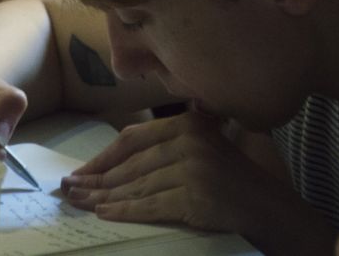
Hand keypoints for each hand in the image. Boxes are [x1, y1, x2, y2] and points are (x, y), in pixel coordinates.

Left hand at [59, 111, 282, 234]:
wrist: (269, 208)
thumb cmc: (232, 181)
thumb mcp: (202, 149)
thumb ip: (168, 147)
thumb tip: (112, 164)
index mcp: (188, 124)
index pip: (133, 139)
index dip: (103, 156)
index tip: (81, 169)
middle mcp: (189, 141)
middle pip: (130, 163)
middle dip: (96, 179)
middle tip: (69, 189)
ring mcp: (193, 169)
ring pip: (136, 185)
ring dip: (103, 197)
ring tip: (79, 203)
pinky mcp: (195, 197)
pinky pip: (150, 206)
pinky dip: (124, 211)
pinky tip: (104, 214)